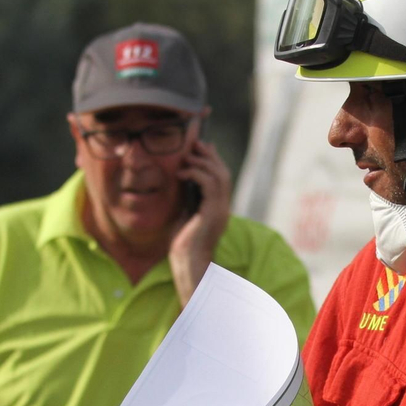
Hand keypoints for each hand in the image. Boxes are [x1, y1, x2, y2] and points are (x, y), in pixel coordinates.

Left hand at [168, 137, 232, 304]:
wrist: (188, 262)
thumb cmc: (183, 244)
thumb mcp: (185, 214)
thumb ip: (189, 198)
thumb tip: (184, 179)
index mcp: (218, 208)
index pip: (221, 178)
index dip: (213, 160)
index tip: (201, 146)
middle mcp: (223, 207)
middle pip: (223, 173)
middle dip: (209, 155)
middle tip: (196, 143)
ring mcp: (220, 210)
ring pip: (219, 175)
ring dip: (202, 162)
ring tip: (187, 156)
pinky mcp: (213, 212)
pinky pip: (209, 184)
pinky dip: (196, 174)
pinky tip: (181, 174)